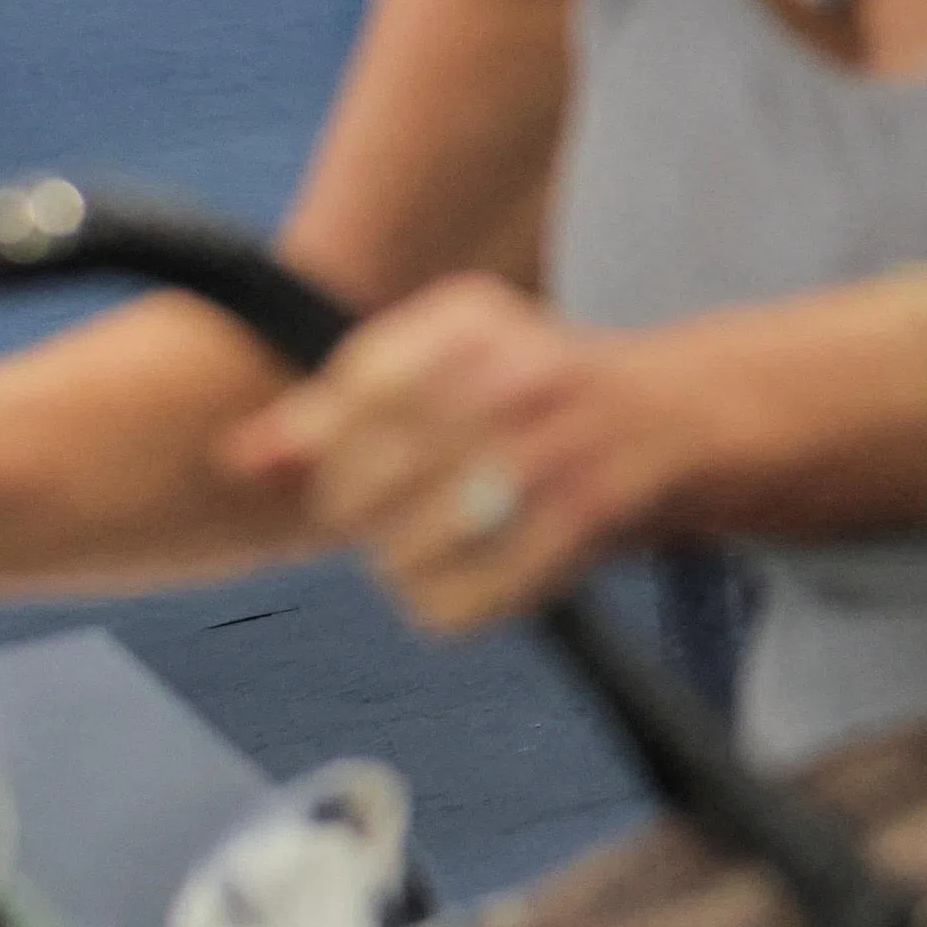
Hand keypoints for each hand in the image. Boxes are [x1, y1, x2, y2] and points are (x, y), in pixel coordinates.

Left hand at [223, 274, 726, 630]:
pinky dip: (452, 609)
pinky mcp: (585, 520)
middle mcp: (512, 371)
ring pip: (400, 552)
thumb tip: (236, 458)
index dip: (334, 453)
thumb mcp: (448, 370)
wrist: (690, 415)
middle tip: (404, 515)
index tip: (360, 468)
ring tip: (442, 548)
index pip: (347, 396)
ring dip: (407, 568)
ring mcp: (554, 447)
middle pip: (360, 484)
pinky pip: (459, 603)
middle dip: (365, 517)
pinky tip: (474, 582)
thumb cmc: (544, 395)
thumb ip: (336, 409)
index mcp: (471, 318)